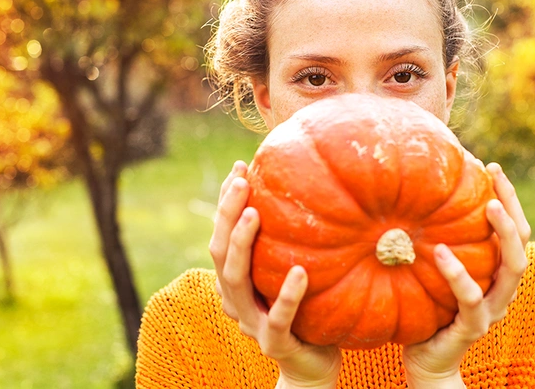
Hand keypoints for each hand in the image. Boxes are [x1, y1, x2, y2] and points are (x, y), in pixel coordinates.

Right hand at [209, 161, 341, 388]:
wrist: (312, 366)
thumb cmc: (307, 312)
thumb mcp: (295, 271)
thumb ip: (290, 241)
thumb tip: (315, 189)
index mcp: (238, 281)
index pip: (223, 235)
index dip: (226, 202)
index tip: (240, 167)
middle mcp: (236, 299)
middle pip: (219, 252)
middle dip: (226, 214)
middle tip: (242, 181)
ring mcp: (252, 323)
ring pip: (235, 281)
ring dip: (242, 245)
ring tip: (254, 213)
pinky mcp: (274, 343)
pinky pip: (279, 318)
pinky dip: (287, 294)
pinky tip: (300, 270)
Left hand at [402, 163, 530, 387]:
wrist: (425, 360)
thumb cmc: (428, 309)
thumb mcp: (434, 270)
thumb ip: (438, 241)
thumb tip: (414, 195)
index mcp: (496, 274)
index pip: (515, 231)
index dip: (508, 199)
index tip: (491, 168)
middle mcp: (502, 290)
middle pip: (523, 245)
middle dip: (513, 207)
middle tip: (495, 177)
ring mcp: (491, 310)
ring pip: (512, 270)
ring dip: (503, 235)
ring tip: (487, 205)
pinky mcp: (472, 327)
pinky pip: (471, 299)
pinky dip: (458, 273)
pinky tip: (440, 251)